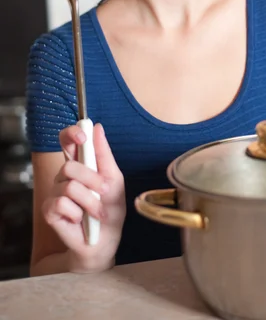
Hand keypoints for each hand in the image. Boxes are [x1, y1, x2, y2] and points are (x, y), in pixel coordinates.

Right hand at [42, 123, 125, 272]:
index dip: (71, 134)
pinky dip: (78, 213)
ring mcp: (56, 193)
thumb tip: (97, 127)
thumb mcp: (114, 179)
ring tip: (97, 212)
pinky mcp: (50, 211)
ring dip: (90, 201)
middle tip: (104, 192)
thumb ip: (104, 154)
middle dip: (92, 180)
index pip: (67, 140)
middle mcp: (65, 176)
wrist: (106, 240)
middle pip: (70, 166)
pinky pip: (61, 204)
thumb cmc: (110, 208)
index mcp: (81, 164)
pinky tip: (82, 219)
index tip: (83, 137)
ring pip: (69, 187)